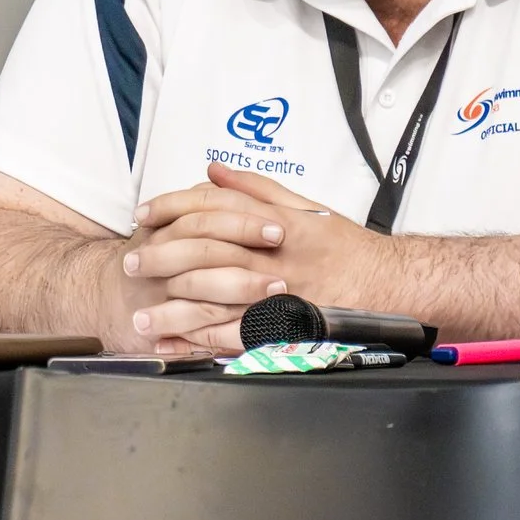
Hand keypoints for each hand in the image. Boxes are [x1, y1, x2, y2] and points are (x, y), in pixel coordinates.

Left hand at [121, 163, 379, 352]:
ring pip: (212, 301)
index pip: (211, 207)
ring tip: (139, 320)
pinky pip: (233, 339)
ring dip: (171, 313)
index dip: (171, 208)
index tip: (143, 216)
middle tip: (130, 264)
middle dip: (160, 259)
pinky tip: (174, 349)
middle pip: (204, 253)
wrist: (389, 284)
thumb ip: (255, 188)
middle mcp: (271, 257)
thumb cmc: (346, 247)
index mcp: (272, 223)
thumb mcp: (303, 207)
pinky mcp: (282, 329)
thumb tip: (212, 170)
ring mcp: (276, 296)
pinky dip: (200, 346)